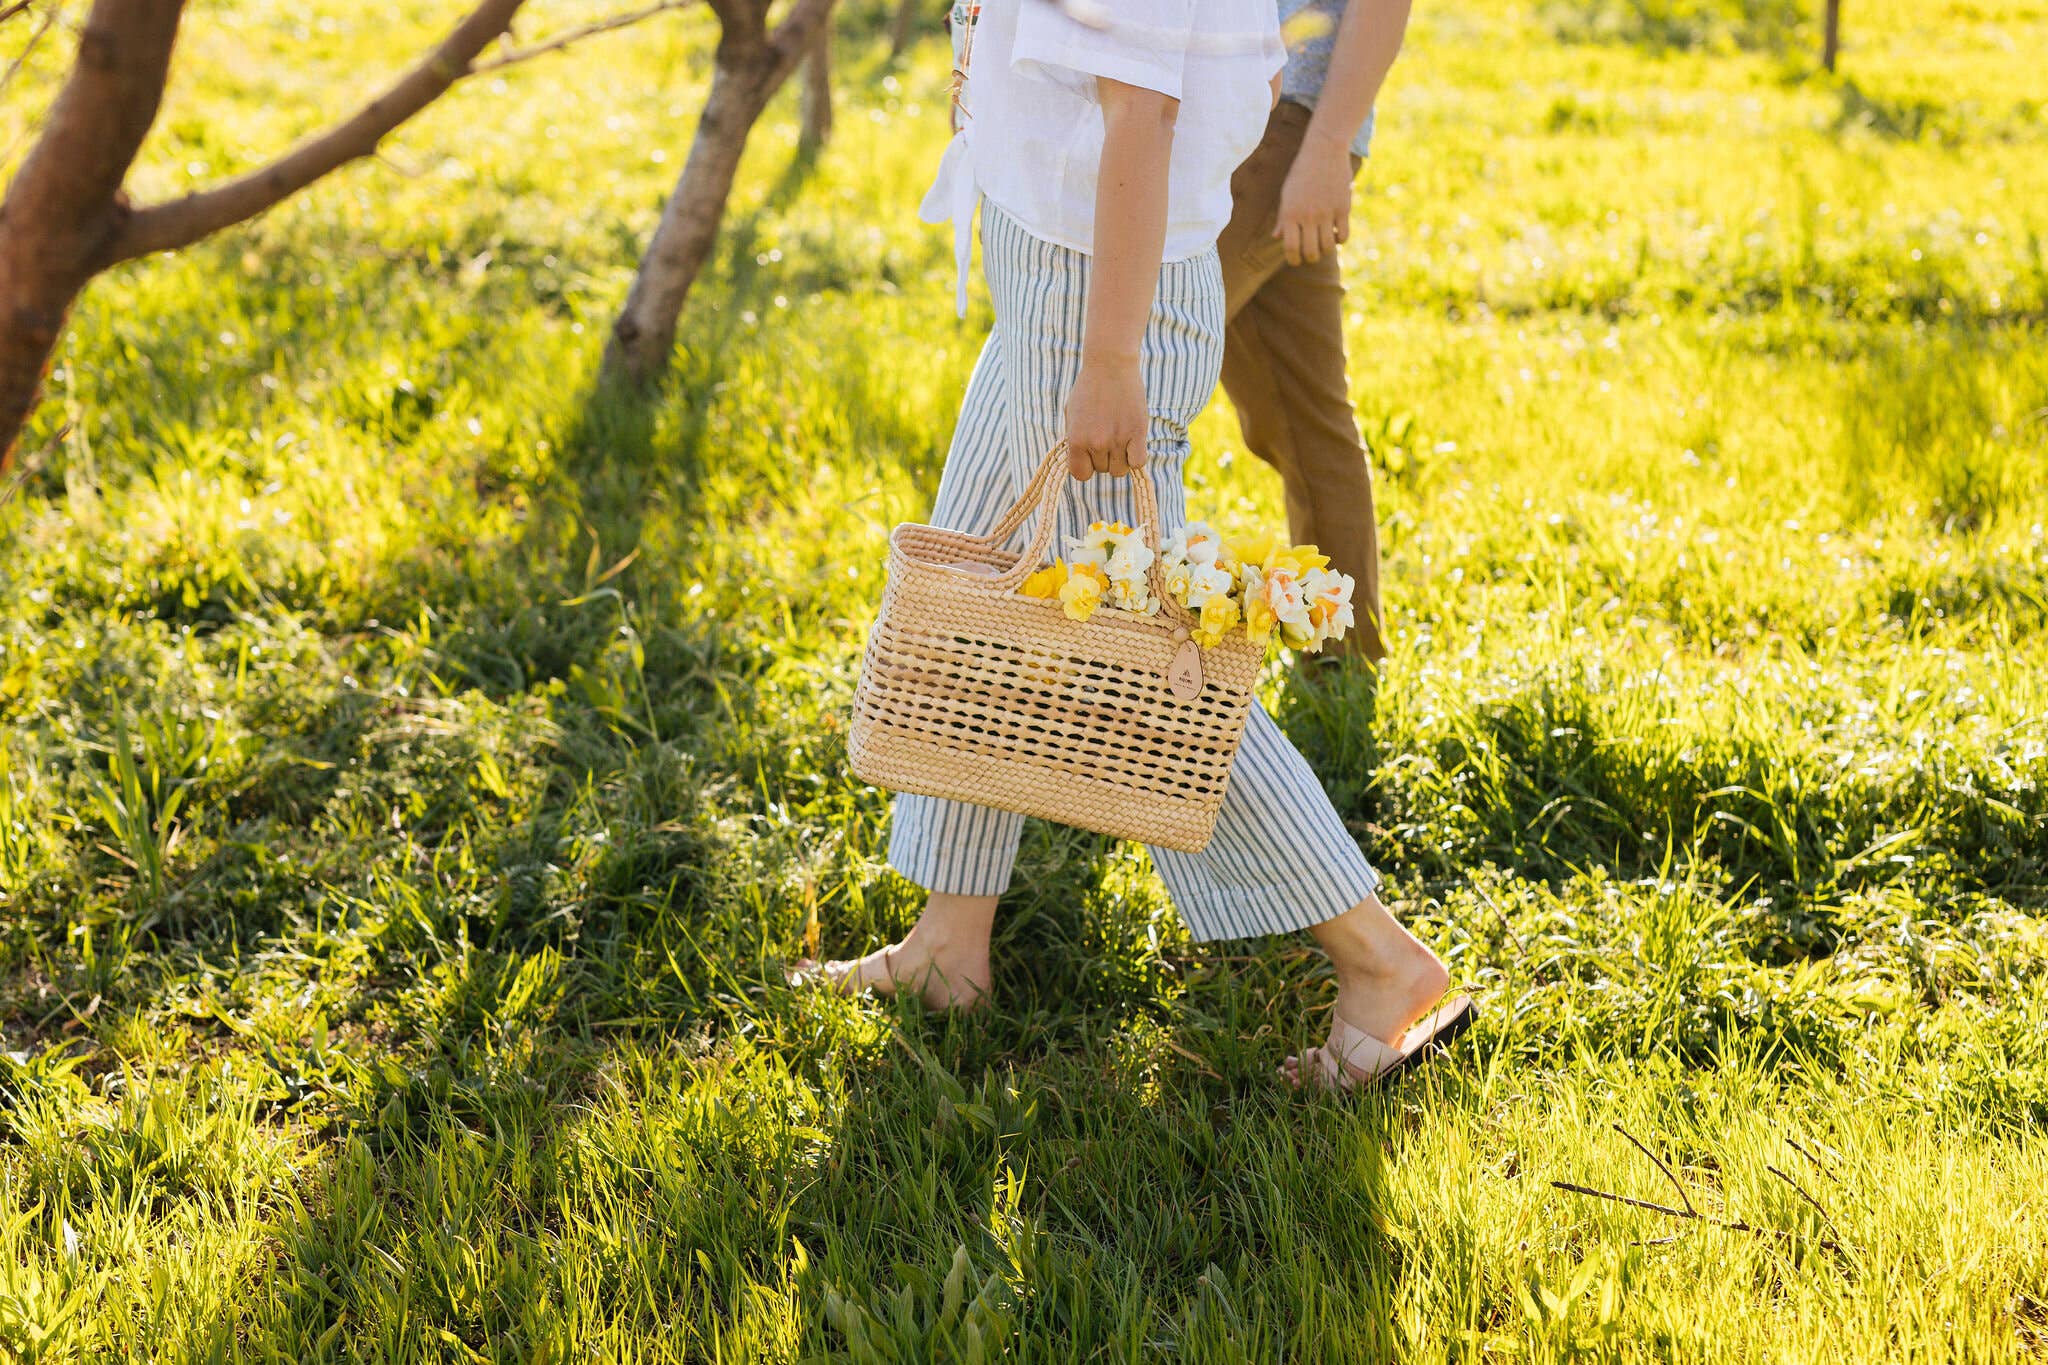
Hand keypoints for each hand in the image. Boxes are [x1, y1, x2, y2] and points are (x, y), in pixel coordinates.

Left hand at [1064, 355, 1147, 480]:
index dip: (1087, 467)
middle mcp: (1096, 443)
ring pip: (1120, 469)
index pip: (1080, 474)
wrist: (1110, 364)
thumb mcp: (1072, 414)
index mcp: (1076, 440)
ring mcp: (1117, 439)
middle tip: (1108, 436)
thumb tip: (1082, 461)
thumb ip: (1075, 440)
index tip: (1091, 456)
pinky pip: (1138, 463)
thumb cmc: (1089, 388)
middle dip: (1105, 458)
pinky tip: (1134, 444)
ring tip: (1120, 438)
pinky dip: (1136, 458)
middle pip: (1103, 470)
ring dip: (1121, 458)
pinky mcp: (1137, 433)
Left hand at [1274, 130, 1354, 265]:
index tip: (1296, 261)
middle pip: (1311, 251)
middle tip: (1310, 255)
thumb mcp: (1287, 193)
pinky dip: (1339, 240)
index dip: (1293, 260)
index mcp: (1290, 213)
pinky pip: (1343, 235)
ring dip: (1325, 251)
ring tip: (1323, 245)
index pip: (1291, 248)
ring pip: (1328, 247)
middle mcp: (1308, 216)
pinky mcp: (1343, 208)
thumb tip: (1276, 238)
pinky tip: (1335, 234)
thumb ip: (1283, 218)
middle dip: (1310, 258)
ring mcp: (1326, 212)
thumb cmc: (1301, 172)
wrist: (1323, 149)